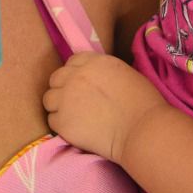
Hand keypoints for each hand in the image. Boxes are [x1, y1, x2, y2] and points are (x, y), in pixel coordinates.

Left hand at [44, 52, 166, 162]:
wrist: (141, 129)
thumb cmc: (143, 102)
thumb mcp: (125, 74)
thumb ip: (104, 73)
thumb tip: (96, 81)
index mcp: (95, 62)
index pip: (72, 61)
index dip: (76, 73)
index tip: (82, 85)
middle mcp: (76, 76)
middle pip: (56, 78)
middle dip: (63, 89)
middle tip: (76, 103)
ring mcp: (66, 98)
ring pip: (49, 99)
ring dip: (58, 106)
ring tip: (74, 117)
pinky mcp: (62, 121)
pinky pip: (52, 121)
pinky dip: (62, 125)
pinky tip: (77, 130)